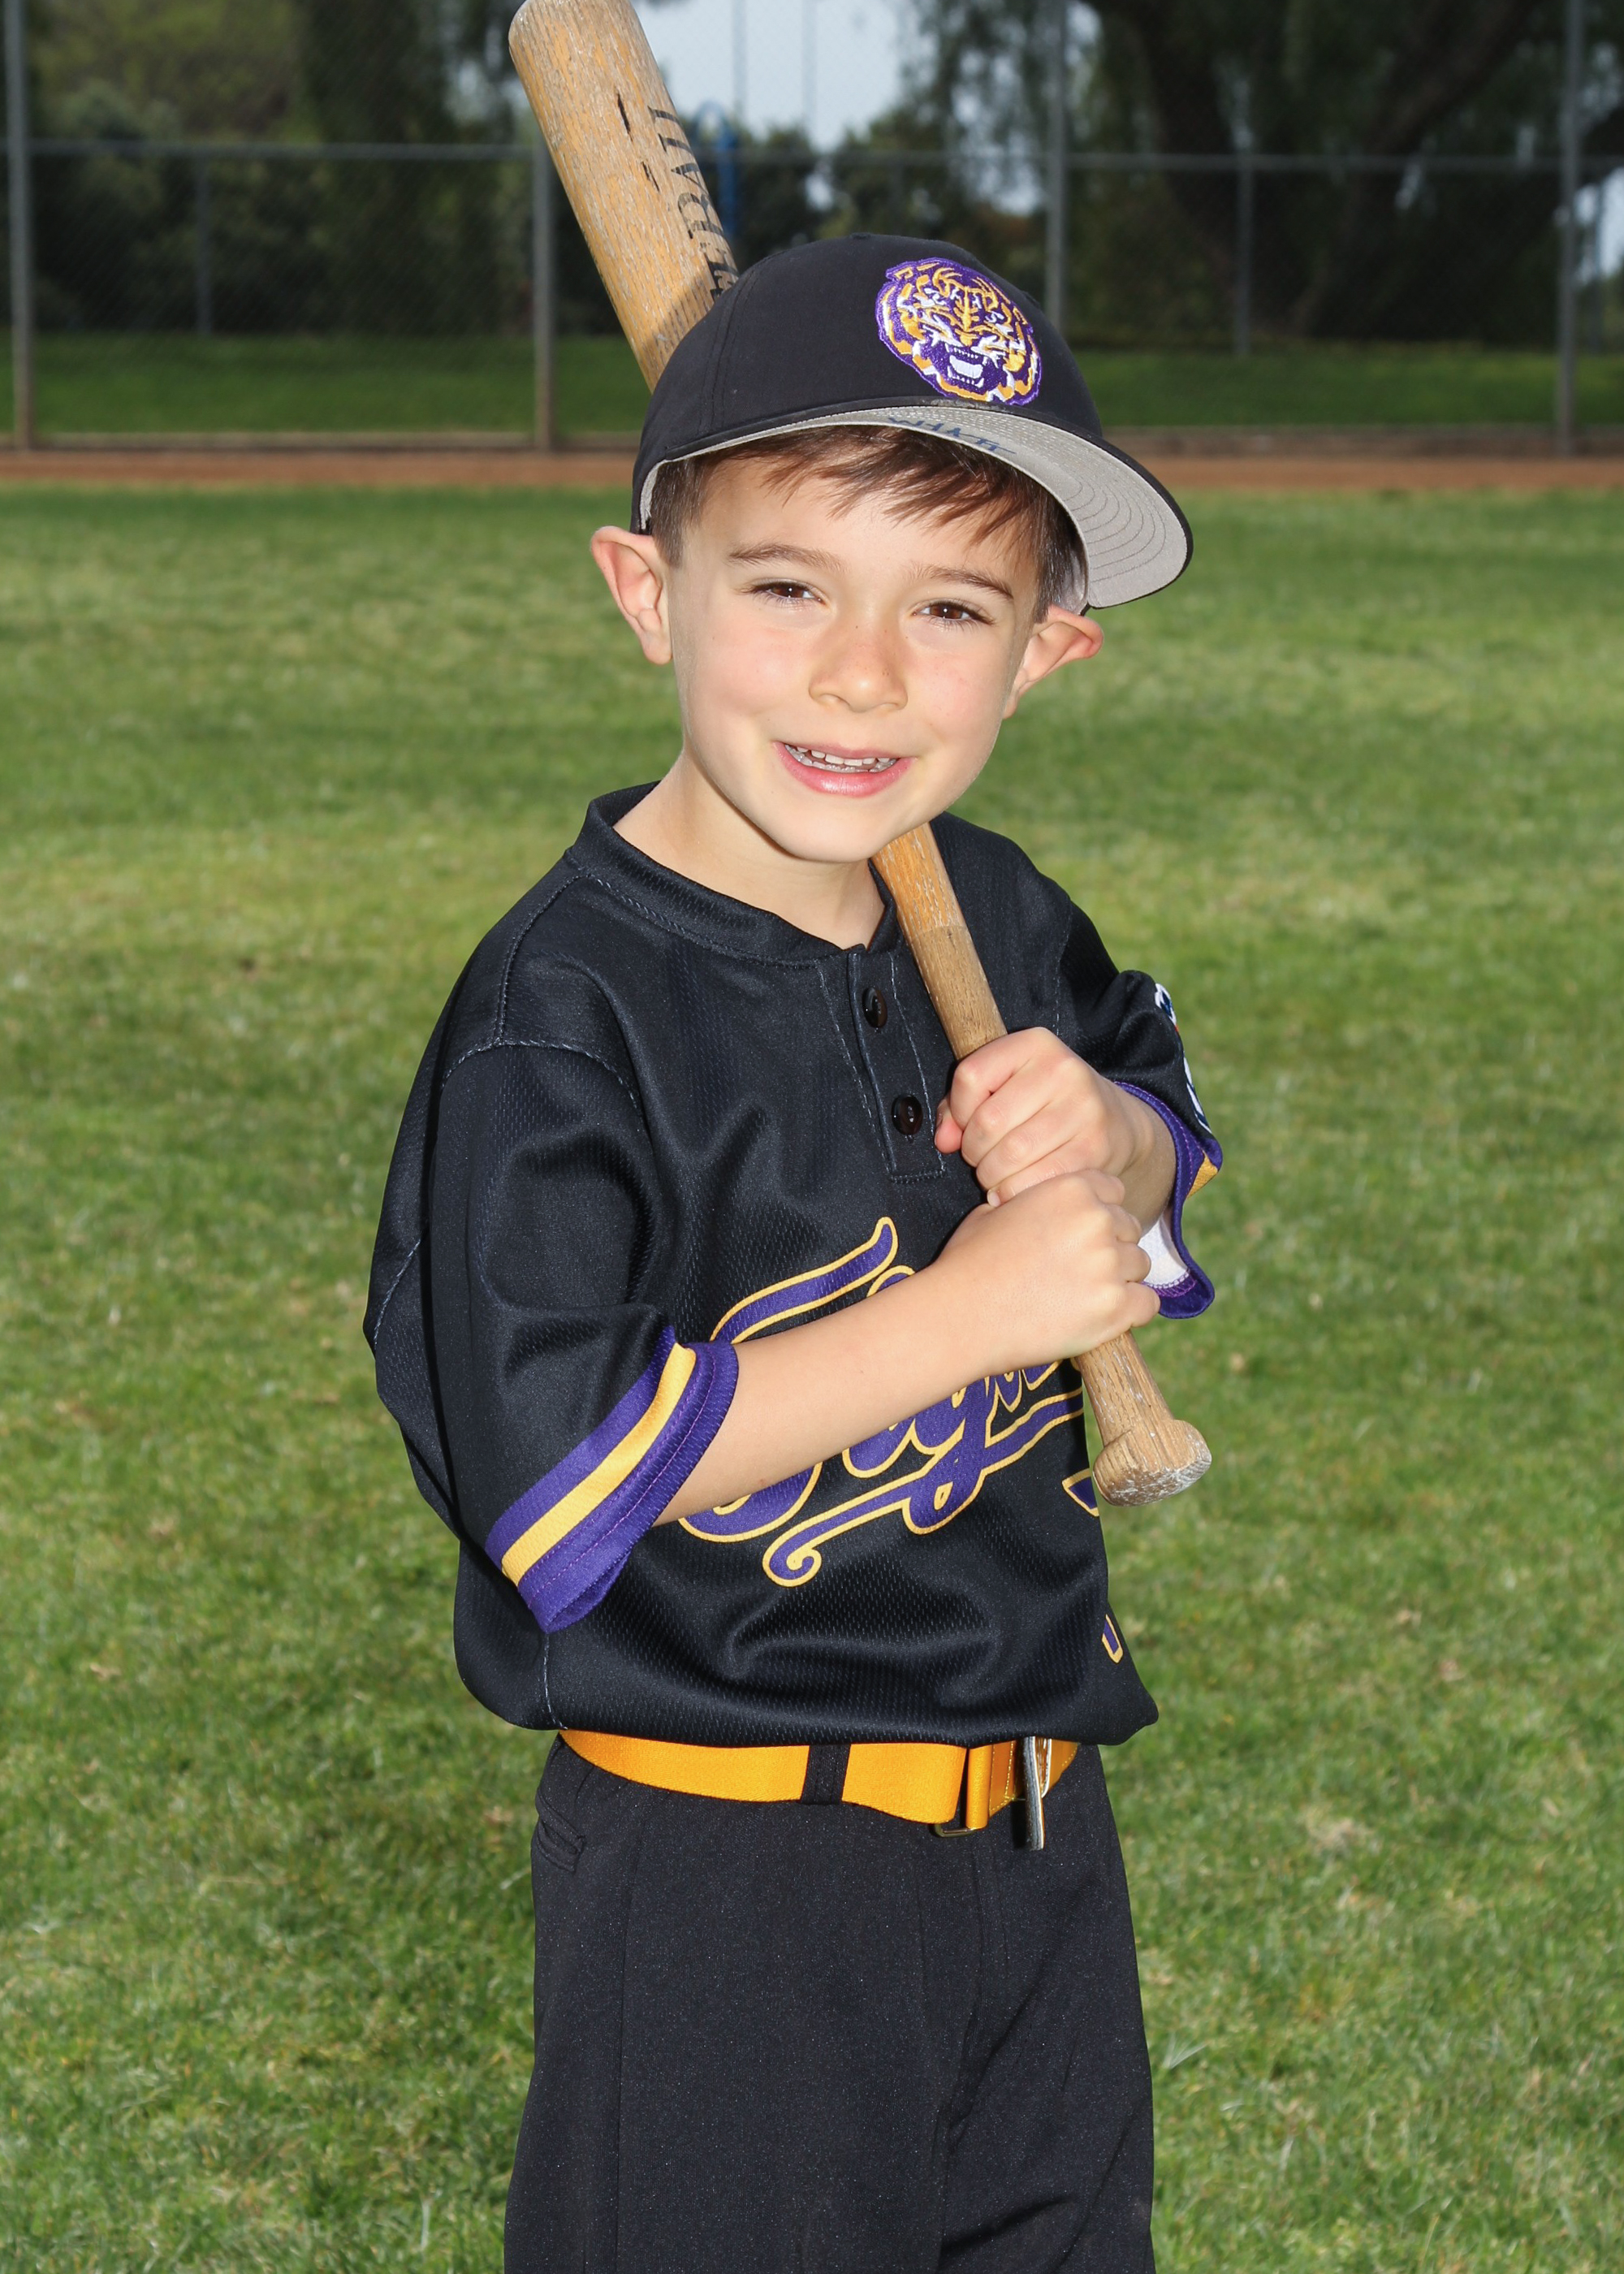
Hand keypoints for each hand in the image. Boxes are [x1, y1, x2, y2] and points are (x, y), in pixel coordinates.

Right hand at [934, 1169, 1158, 1376]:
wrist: (959, 1316)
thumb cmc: (968, 1265)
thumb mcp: (993, 1212)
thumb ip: (1032, 1203)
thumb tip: (1039, 1210)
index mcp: (1070, 1189)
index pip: (1114, 1191)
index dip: (1098, 1213)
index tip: (1082, 1234)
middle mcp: (1096, 1221)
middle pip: (1129, 1227)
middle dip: (1109, 1245)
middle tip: (1078, 1270)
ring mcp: (1109, 1265)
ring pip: (1139, 1265)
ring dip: (1119, 1278)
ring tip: (1083, 1295)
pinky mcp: (1115, 1308)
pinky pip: (1147, 1303)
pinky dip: (1131, 1310)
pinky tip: (1103, 1315)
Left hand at [935, 1028, 1172, 1229]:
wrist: (1115, 1122)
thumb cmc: (1046, 1104)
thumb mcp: (1005, 1086)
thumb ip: (960, 1106)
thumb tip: (944, 1141)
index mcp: (1035, 1045)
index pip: (970, 1076)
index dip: (957, 1110)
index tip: (967, 1123)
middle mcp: (1062, 1069)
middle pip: (987, 1121)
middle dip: (974, 1151)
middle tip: (983, 1158)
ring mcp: (1082, 1109)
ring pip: (1009, 1156)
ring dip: (991, 1175)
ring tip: (998, 1173)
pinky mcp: (1093, 1148)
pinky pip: (1034, 1180)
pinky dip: (1014, 1192)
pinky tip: (1016, 1187)